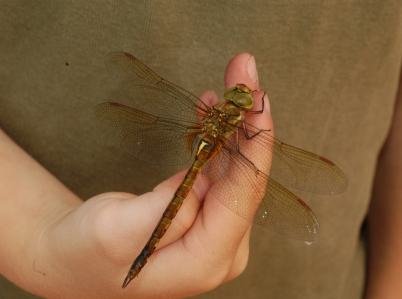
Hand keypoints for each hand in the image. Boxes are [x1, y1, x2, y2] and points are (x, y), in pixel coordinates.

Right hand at [0, 53, 271, 298]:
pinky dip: (218, 140)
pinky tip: (213, 113)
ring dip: (232, 127)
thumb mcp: (114, 231)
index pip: (242, 196)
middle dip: (247, 124)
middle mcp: (222, 250)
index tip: (256, 101)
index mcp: (205, 260)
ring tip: (228, 88)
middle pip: (246, 179)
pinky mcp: (209, 217)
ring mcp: (219, 234)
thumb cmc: (87, 252)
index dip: (254, 144)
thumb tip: (203, 175)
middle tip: (244, 74)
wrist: (77, 262)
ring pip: (236, 171)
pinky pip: (221, 173)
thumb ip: (164, 207)